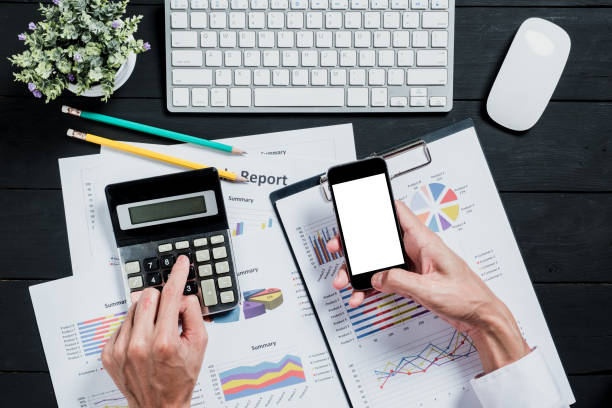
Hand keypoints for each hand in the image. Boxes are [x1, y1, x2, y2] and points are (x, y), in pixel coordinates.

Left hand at [102, 255, 206, 407]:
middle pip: (148, 296)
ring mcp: (121, 349)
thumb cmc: (179, 378)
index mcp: (164, 343)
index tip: (181, 263)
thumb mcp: (199, 345)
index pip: (171, 296)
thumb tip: (182, 296)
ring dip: (147, 312)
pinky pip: (121, 323)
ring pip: (133, 306)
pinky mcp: (109, 353)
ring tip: (156, 331)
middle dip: (161, 298)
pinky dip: (134, 326)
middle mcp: (139, 345)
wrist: (159, 406)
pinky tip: (143, 340)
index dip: (178, 275)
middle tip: (169, 312)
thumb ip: (192, 314)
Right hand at [327, 200, 529, 373]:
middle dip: (357, 246)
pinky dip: (371, 287)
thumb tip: (377, 277)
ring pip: (378, 262)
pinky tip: (362, 296)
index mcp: (424, 241)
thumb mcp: (430, 289)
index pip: (397, 212)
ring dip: (360, 271)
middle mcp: (417, 249)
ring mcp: (413, 265)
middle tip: (339, 249)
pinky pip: (384, 279)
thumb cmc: (468, 297)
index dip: (376, 206)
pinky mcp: (411, 280)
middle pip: (379, 240)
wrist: (480, 318)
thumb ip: (400, 281)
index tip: (356, 207)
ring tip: (345, 281)